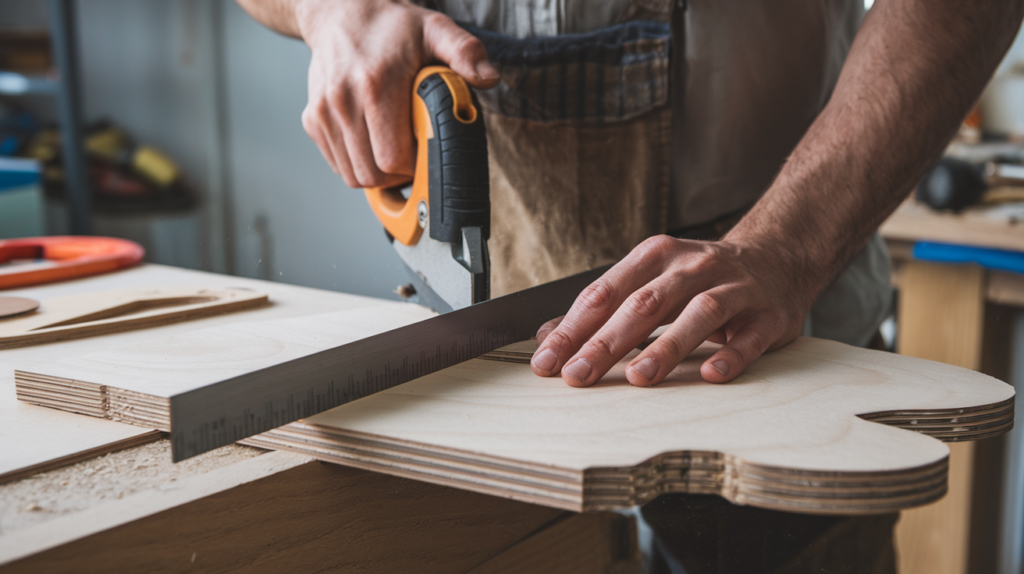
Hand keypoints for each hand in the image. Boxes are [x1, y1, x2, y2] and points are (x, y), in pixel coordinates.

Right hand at [295, 0, 498, 187]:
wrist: (341, 12)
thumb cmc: (392, 27)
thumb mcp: (435, 29)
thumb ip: (465, 52)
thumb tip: (488, 77)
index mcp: (376, 85)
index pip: (393, 159)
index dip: (414, 166)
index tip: (425, 152)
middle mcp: (343, 101)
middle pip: (373, 174)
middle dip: (398, 175)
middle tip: (413, 155)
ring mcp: (324, 113)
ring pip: (353, 176)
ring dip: (377, 173)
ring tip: (393, 149)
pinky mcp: (312, 120)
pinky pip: (338, 165)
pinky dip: (357, 163)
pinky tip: (372, 142)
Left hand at [529, 235, 812, 386]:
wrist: (776, 257)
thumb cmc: (699, 278)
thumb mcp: (649, 281)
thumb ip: (602, 309)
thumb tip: (547, 338)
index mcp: (656, 257)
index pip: (606, 293)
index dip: (573, 328)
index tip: (547, 361)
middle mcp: (693, 267)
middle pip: (644, 304)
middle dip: (607, 341)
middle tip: (578, 375)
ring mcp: (734, 289)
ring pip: (697, 314)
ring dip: (667, 347)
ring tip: (639, 377)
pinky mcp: (767, 315)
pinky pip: (749, 337)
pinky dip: (731, 355)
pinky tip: (712, 374)